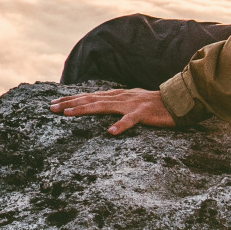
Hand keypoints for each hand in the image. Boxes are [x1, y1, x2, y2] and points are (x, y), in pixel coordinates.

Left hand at [49, 88, 174, 135]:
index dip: (71, 99)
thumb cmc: (155, 105)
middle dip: (70, 103)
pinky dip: (121, 126)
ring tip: (68, 114)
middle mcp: (120, 97)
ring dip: (84, 109)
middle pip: (90, 99)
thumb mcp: (131, 102)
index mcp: (117, 96)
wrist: (179, 101)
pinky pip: (131, 120)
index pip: (89, 96)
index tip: (53, 103)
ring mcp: (131, 104)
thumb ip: (116, 104)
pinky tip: (110, 133)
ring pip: (104, 106)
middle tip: (51, 107)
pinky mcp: (144, 114)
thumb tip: (100, 106)